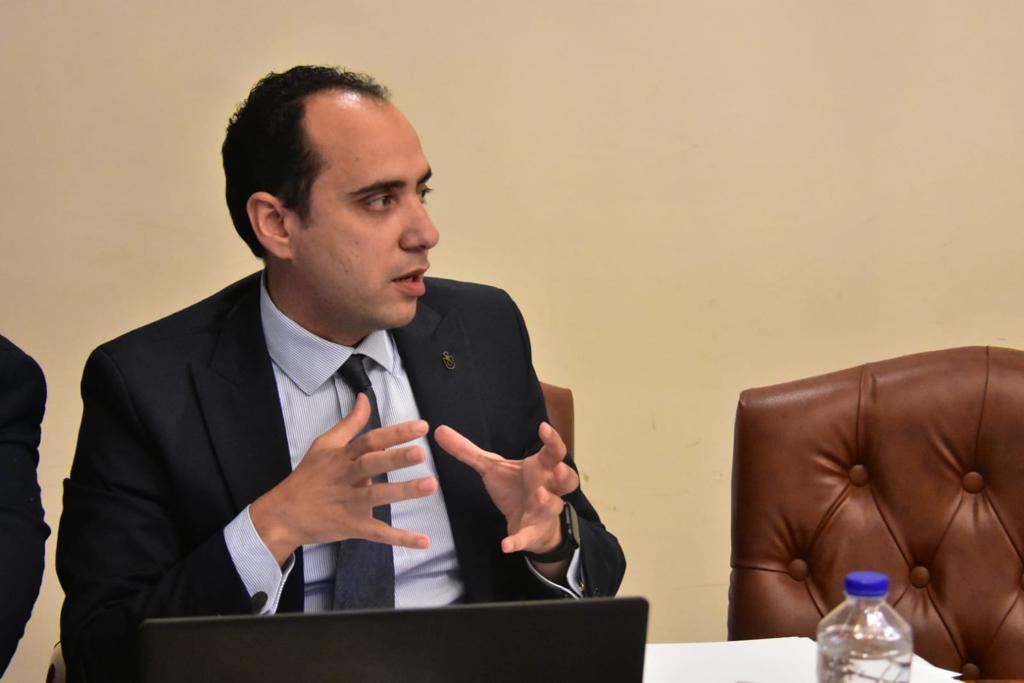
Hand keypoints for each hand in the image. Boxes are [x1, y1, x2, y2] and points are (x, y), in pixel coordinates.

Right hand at [251, 393, 438, 564]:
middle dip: (396, 458)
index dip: (395, 433)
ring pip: (379, 496)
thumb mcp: (325, 444)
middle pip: (373, 464)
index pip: (371, 440)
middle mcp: (347, 477)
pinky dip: (400, 538)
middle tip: (421, 453)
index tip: (422, 426)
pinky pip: (378, 532)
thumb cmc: (308, 477)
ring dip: (404, 491)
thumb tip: (365, 398)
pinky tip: (423, 541)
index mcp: (343, 456)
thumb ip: (350, 422)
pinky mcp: (352, 526)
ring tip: (430, 485)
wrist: (283, 515)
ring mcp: (350, 503)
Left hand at [433, 421, 578, 555]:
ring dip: (548, 502)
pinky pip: (527, 538)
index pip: (553, 451)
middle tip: (557, 468)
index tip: (544, 428)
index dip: (552, 440)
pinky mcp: (532, 533)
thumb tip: (439, 430)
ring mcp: (544, 512)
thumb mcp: (491, 467)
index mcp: (540, 468)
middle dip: (564, 473)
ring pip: (554, 506)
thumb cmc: (516, 487)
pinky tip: (506, 545)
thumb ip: (467, 450)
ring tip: (540, 496)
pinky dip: (518, 541)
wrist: (530, 523)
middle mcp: (548, 488)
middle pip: (568, 479)